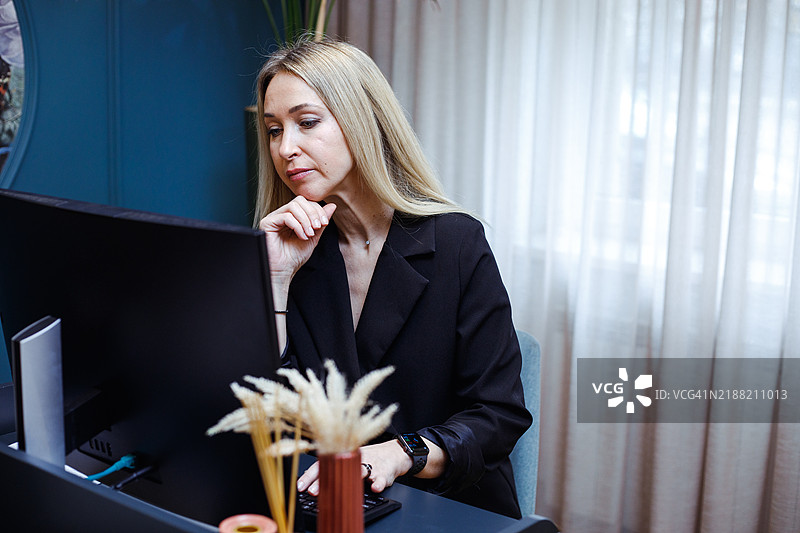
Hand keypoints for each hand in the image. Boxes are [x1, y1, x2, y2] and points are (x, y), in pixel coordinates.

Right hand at [258, 196, 336, 280]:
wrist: (284, 270)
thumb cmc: (295, 256)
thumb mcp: (313, 236)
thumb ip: (321, 221)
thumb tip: (332, 205)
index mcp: (292, 216)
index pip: (306, 202)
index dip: (318, 210)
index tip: (324, 223)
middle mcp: (282, 214)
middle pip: (300, 200)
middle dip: (312, 213)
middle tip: (318, 227)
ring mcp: (274, 217)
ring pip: (293, 206)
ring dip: (306, 220)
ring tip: (309, 234)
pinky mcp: (267, 223)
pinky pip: (286, 217)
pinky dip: (298, 226)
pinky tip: (302, 237)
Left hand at [297, 440, 411, 495]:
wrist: (395, 453)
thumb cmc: (370, 459)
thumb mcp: (351, 459)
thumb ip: (335, 469)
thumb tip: (313, 481)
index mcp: (346, 455)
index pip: (324, 463)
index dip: (310, 475)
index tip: (300, 486)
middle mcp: (356, 458)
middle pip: (338, 468)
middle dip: (325, 480)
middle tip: (314, 492)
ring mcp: (371, 465)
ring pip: (360, 470)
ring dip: (349, 477)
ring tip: (341, 486)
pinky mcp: (385, 472)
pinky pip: (381, 478)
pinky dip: (378, 483)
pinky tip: (374, 487)